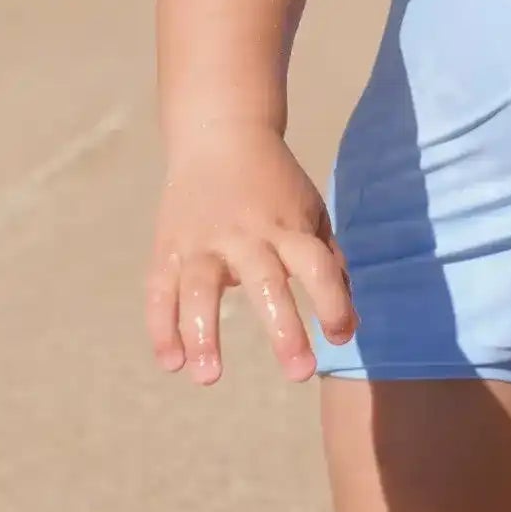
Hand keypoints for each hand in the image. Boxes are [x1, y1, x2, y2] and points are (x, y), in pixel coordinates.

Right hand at [145, 125, 356, 385]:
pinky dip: (160, 326)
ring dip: (203, 333)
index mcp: (287, 226)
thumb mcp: (311, 211)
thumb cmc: (275, 184)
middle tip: (300, 373)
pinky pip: (160, 289)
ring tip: (208, 378)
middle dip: (284, 329)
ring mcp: (203, 240)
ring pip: (200, 288)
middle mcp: (245, 234)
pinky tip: (171, 363)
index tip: (341, 337)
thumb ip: (329, 263)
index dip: (333, 301)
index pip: (316, 265)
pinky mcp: (169, 246)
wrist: (220, 133)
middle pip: (266, 282)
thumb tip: (350, 323)